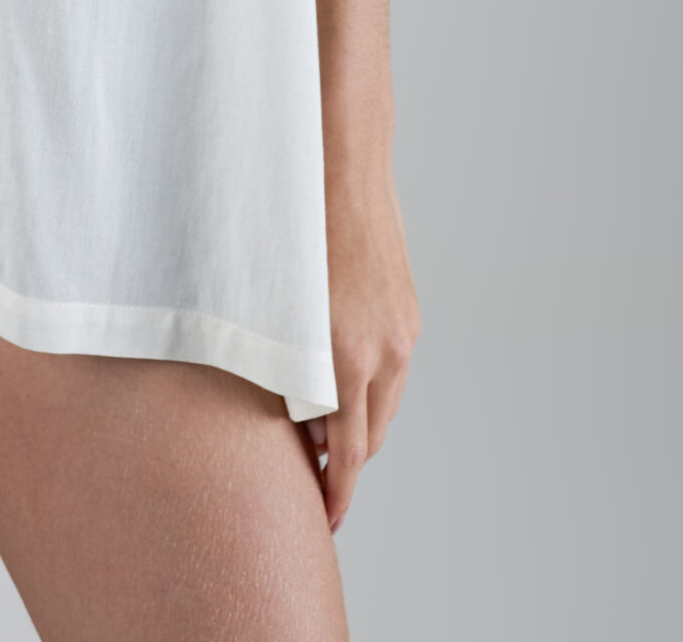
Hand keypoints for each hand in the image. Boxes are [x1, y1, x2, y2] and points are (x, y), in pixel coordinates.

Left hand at [299, 155, 418, 533]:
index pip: (348, 452)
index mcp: (346, 355)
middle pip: (371, 436)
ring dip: (359, 425)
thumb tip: (290, 414)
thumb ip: (285, 366)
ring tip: (324, 433)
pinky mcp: (408, 311)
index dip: (335, 491)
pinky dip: (370, 388)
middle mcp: (384, 350)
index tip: (323, 517)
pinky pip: (392, 370)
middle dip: (345, 464)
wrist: (339, 164)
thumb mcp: (274, 306)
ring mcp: (401, 331)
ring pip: (385, 405)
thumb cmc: (290, 227)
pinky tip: (343, 381)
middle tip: (314, 480)